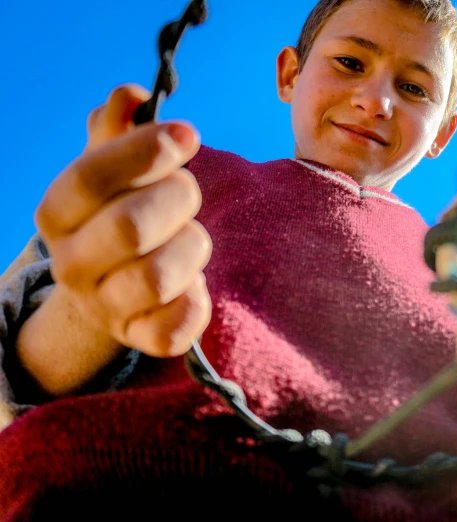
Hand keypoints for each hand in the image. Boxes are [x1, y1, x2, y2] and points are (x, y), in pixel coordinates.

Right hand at [35, 84, 211, 357]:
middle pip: (129, 228)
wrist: (111, 287)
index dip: (144, 151)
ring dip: (192, 246)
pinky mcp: (139, 338)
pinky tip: (195, 284)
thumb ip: (120, 131)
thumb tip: (131, 96)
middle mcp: (70, 265)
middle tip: (188, 193)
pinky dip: (195, 302)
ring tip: (191, 238)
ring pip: (157, 277)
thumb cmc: (121, 214)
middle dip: (177, 199)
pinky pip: (172, 330)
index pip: (89, 178)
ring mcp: (103, 307)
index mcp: (57, 214)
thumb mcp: (114, 170)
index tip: (188, 134)